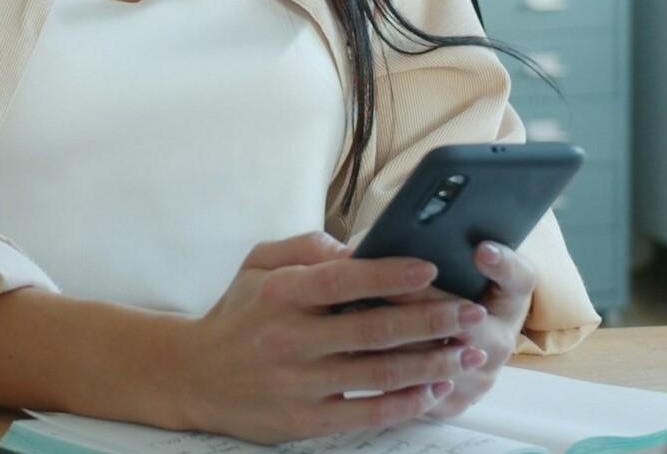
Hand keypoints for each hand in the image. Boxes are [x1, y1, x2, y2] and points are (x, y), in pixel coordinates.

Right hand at [173, 231, 486, 444]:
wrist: (195, 375)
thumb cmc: (239, 314)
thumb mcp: (257, 264)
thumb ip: (305, 246)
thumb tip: (356, 247)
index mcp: (281, 293)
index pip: (343, 279)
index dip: (391, 274)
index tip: (432, 269)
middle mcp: (290, 338)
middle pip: (373, 329)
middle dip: (431, 320)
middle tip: (471, 313)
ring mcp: (298, 383)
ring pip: (379, 373)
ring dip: (432, 363)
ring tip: (469, 352)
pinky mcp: (305, 419)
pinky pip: (367, 413)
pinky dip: (407, 402)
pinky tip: (436, 389)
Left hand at [369, 240, 538, 420]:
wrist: (443, 345)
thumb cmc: (434, 289)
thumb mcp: (440, 262)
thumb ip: (419, 243)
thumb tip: (373, 243)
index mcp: (508, 298)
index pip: (518, 279)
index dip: (502, 265)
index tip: (480, 249)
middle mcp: (500, 338)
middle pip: (468, 320)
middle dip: (423, 301)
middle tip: (388, 284)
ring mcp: (479, 374)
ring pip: (439, 358)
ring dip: (399, 335)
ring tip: (360, 311)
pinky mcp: (453, 402)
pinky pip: (421, 390)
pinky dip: (388, 368)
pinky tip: (357, 347)